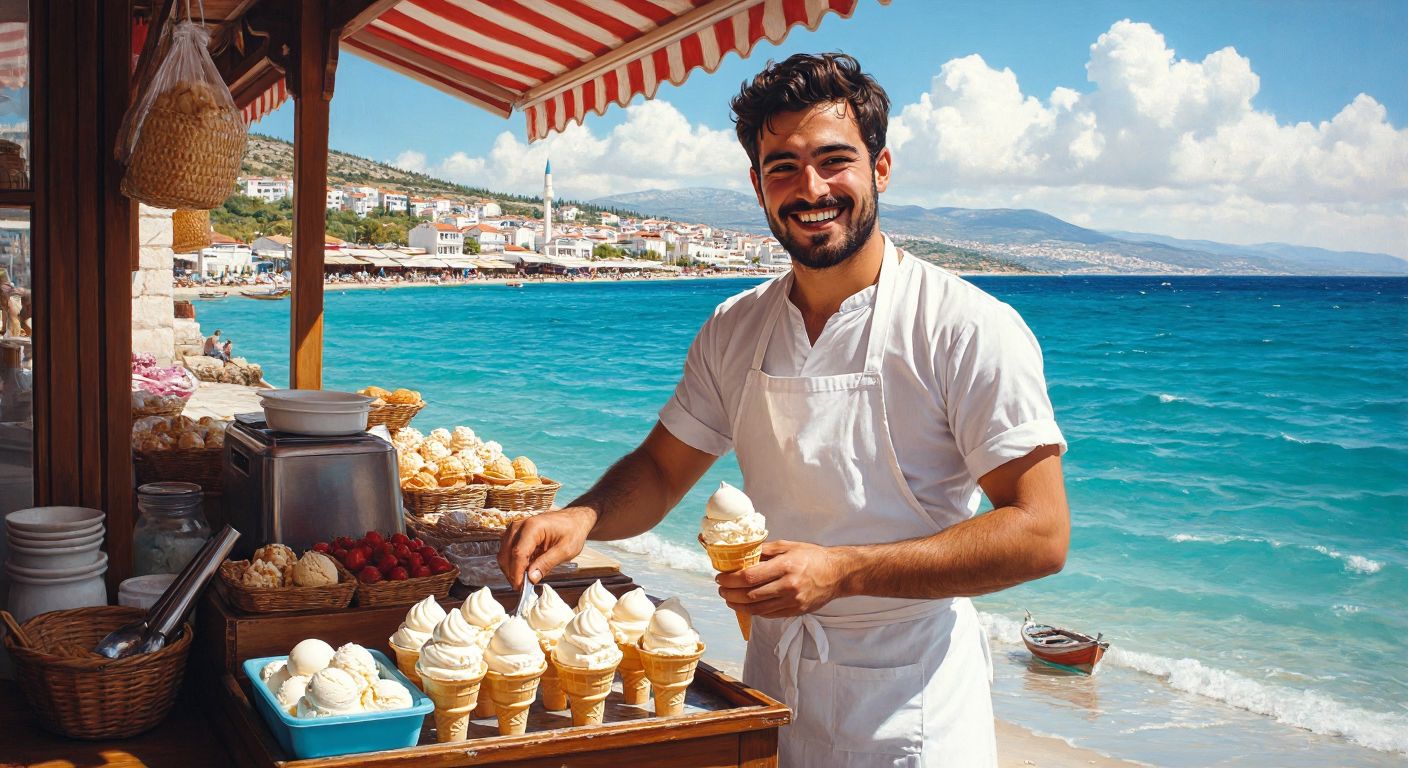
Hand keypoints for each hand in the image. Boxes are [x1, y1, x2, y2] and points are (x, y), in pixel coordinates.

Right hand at [498, 506, 595, 588]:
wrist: (574, 519)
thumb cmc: (572, 531)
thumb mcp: (565, 550)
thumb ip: (547, 563)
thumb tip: (531, 578)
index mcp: (533, 527)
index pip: (518, 553)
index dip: (517, 573)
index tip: (520, 587)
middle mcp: (520, 525)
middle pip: (507, 553)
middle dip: (512, 573)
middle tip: (521, 588)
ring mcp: (516, 528)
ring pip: (504, 552)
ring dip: (510, 569)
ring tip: (522, 581)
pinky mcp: (516, 533)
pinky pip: (507, 550)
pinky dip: (512, 562)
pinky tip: (523, 570)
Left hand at [715, 540, 847, 617]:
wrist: (838, 573)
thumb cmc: (812, 556)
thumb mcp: (788, 546)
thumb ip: (765, 550)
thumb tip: (741, 555)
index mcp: (785, 566)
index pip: (749, 576)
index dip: (730, 579)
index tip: (720, 577)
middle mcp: (788, 586)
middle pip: (750, 595)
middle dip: (730, 594)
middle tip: (721, 590)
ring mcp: (792, 601)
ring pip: (758, 609)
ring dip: (739, 606)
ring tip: (729, 600)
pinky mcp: (796, 612)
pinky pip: (769, 614)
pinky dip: (754, 611)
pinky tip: (746, 606)